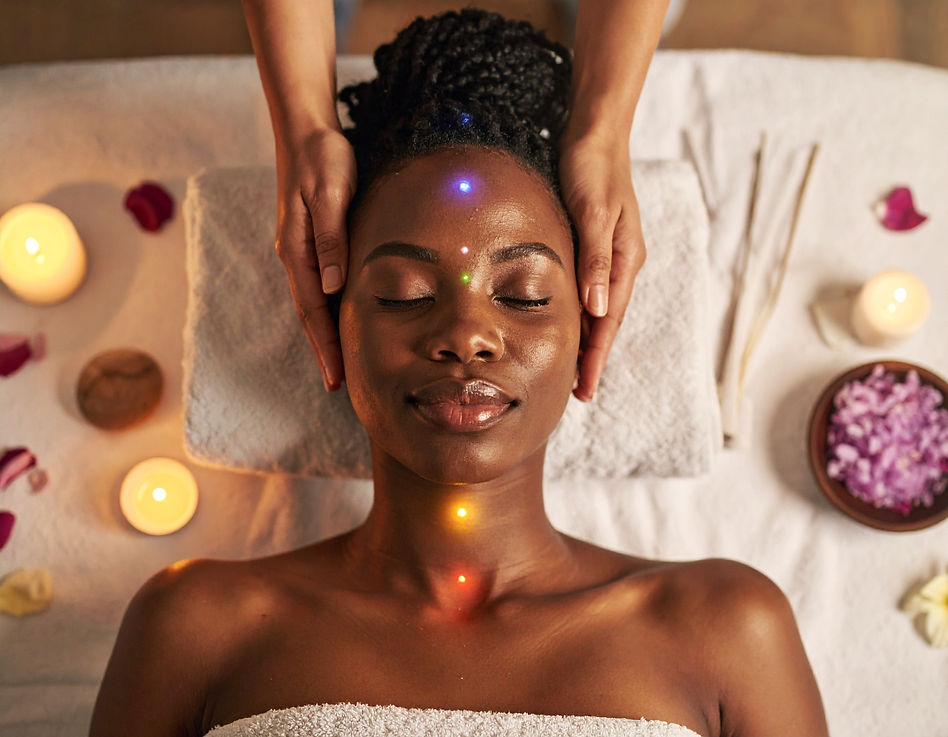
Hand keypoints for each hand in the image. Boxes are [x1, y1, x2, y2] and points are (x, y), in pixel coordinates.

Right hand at [274, 127, 356, 391]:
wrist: (307, 129)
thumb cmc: (322, 158)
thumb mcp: (330, 194)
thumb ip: (330, 240)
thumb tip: (331, 285)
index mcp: (297, 250)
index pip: (313, 310)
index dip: (325, 346)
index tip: (336, 378)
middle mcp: (295, 256)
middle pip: (310, 314)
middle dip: (324, 351)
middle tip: (338, 386)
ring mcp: (301, 250)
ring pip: (313, 303)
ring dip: (325, 335)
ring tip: (339, 365)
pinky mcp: (311, 242)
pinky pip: (318, 286)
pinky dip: (328, 310)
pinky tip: (339, 321)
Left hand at [559, 132, 645, 400]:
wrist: (595, 132)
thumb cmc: (593, 169)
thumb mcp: (593, 213)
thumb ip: (597, 261)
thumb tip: (598, 310)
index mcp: (626, 259)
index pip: (609, 321)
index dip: (597, 357)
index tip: (585, 388)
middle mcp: (622, 262)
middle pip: (606, 321)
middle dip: (594, 357)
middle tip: (577, 392)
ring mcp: (610, 254)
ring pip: (599, 308)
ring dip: (588, 339)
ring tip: (573, 369)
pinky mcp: (595, 244)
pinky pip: (590, 290)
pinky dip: (581, 313)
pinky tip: (570, 323)